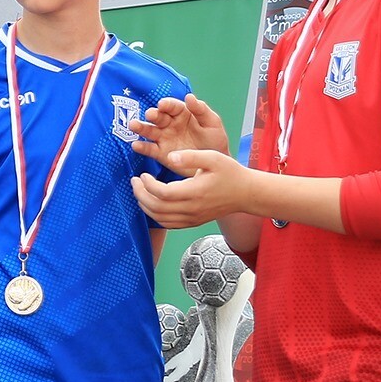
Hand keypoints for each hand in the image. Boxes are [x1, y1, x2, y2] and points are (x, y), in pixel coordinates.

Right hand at [129, 93, 230, 167]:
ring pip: (150, 131)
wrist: (215, 164)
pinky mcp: (161, 153)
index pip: (172, 106)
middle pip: (158, 117)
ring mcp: (164, 139)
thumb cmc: (215, 140)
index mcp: (182, 114)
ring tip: (133, 125)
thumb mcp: (212, 123)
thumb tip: (189, 96)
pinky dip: (142, 147)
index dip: (167, 104)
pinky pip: (149, 149)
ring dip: (141, 128)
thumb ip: (201, 110)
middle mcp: (170, 124)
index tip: (162, 104)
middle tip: (149, 115)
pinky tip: (136, 145)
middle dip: (153, 115)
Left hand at [131, 150, 250, 227]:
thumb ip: (189, 156)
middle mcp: (192, 209)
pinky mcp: (193, 222)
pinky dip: (155, 216)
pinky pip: (168, 224)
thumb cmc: (230, 173)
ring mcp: (192, 218)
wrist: (246, 193)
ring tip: (139, 191)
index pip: (162, 194)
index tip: (142, 174)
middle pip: (156, 208)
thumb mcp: (213, 157)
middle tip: (134, 181)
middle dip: (140, 195)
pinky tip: (151, 203)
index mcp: (195, 192)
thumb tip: (169, 157)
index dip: (147, 185)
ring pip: (160, 219)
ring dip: (145, 206)